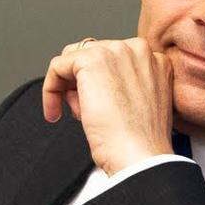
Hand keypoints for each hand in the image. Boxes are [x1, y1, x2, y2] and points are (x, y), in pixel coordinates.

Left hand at [41, 37, 174, 174]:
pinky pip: (57, 67)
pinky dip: (50, 90)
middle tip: (84, 114)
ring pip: (73, 60)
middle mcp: (137, 49)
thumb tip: (94, 83)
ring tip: (79, 116)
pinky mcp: (92, 60)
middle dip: (82, 85)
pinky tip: (56, 112)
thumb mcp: (141, 104)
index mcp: (154, 59)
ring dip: (69, 89)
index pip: (113, 60)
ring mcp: (115, 51)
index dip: (99, 84)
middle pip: (92, 56)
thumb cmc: (142, 141)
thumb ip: (124, 84)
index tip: (97, 106)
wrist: (140, 155)